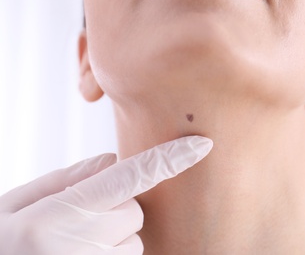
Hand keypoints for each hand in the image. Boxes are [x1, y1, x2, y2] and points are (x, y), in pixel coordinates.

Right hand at [0, 136, 212, 254]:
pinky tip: (82, 253)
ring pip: (134, 237)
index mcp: (64, 211)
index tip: (201, 145)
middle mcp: (87, 242)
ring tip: (75, 244)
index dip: (170, 159)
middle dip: (116, 208)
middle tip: (78, 219)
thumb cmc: (5, 243)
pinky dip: (113, 252)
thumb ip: (69, 178)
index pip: (132, 176)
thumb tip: (113, 159)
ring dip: (115, 235)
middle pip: (135, 209)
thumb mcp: (19, 205)